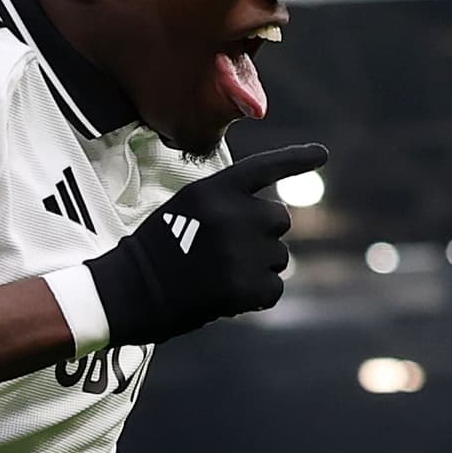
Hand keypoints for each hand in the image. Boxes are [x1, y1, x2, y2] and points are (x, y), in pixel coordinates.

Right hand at [78, 143, 327, 348]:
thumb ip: (225, 205)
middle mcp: (234, 214)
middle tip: (231, 255)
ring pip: (279, 257)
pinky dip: (257, 298)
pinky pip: (273, 289)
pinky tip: (226, 298)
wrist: (128, 292)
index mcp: (215, 190)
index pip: (264, 168)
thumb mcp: (185, 209)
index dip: (296, 160)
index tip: (323, 154)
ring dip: (259, 269)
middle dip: (264, 237)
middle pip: (279, 220)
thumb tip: (267, 221)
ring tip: (220, 277)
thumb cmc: (155, 252)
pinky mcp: (244, 286)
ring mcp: (241, 250)